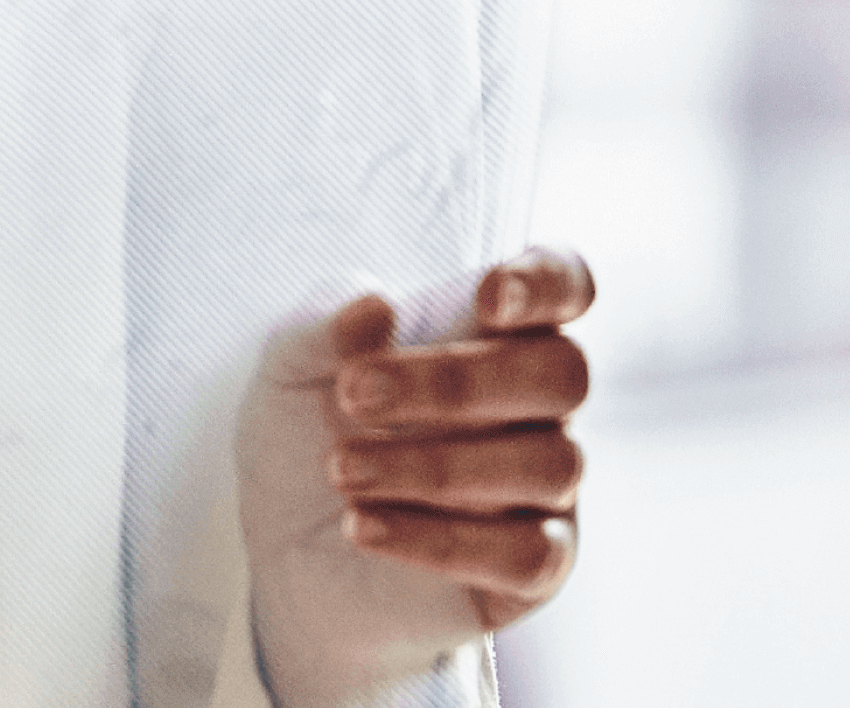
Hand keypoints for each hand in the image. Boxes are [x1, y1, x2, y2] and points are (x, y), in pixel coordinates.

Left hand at [235, 248, 591, 706]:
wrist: (286, 544)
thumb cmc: (305, 430)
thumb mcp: (289, 370)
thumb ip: (324, 330)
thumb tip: (378, 306)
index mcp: (491, 331)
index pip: (564, 285)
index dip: (548, 282)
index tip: (488, 296)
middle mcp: (536, 404)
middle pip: (563, 373)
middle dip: (454, 383)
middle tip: (352, 396)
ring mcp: (546, 487)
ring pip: (549, 464)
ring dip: (432, 466)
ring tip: (340, 469)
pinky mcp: (536, 567)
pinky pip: (528, 554)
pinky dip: (439, 540)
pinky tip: (361, 526)